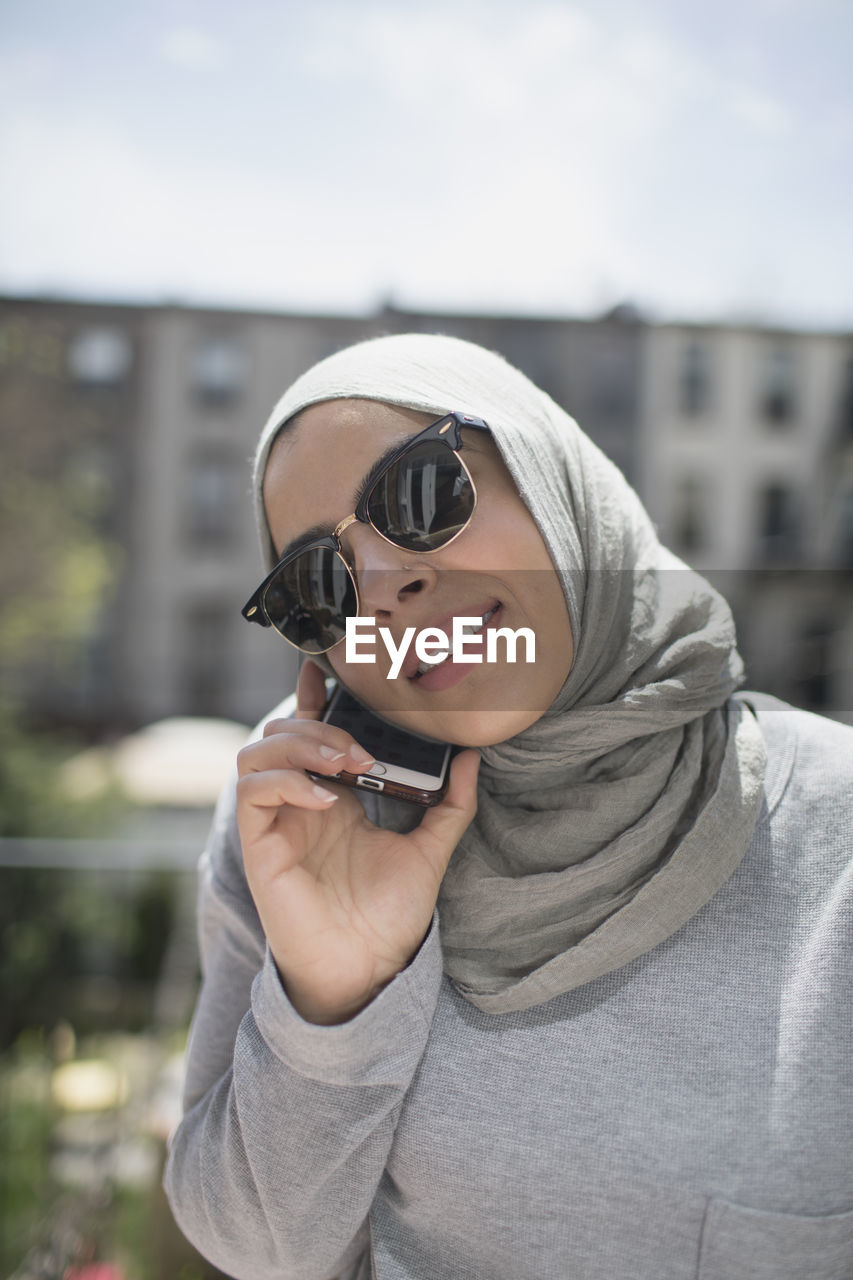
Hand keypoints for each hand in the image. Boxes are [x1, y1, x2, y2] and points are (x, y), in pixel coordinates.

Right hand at [236, 661, 479, 1023]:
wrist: (368, 968)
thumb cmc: (390, 915)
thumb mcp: (430, 851)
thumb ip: (451, 805)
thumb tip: (473, 756)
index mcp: (331, 796)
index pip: (309, 731)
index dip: (311, 695)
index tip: (327, 668)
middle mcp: (298, 803)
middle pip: (278, 733)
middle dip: (316, 725)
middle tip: (360, 749)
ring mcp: (275, 823)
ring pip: (256, 754)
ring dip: (299, 746)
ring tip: (342, 763)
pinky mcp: (260, 847)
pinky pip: (253, 794)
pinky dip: (284, 782)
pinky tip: (323, 797)